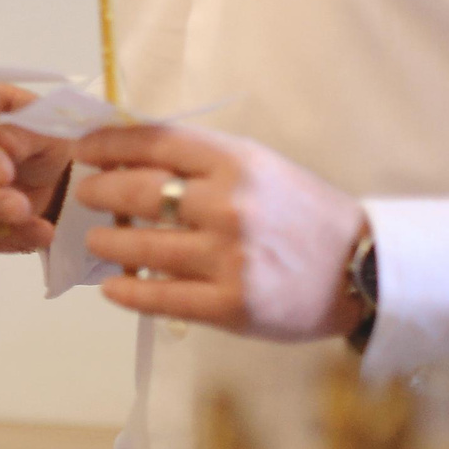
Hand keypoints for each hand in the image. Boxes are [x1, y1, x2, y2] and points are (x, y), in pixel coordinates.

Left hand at [72, 125, 366, 339]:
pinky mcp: (231, 306)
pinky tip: (112, 287)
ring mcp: (229, 258)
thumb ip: (202, 160)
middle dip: (99, 191)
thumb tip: (130, 152)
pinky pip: (160, 298)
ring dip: (108, 242)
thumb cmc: (303, 212)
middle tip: (85, 194)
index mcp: (237, 163)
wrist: (364, 268)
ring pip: (141, 247)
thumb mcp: (260, 167)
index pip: (155, 143)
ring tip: (98, 241)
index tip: (84, 149)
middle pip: (138, 192)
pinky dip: (127, 292)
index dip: (109, 144)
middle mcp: (230, 207)